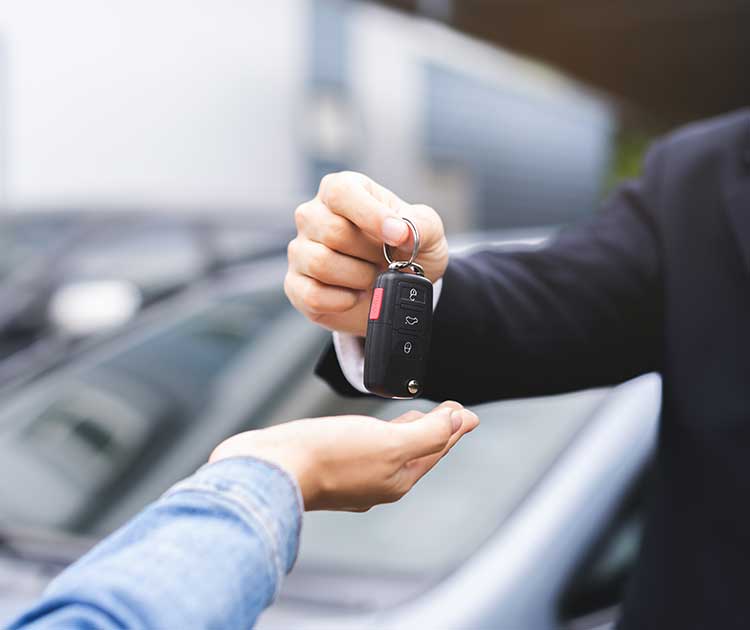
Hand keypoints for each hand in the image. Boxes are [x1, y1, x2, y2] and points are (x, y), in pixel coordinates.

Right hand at [209, 401, 477, 510]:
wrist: (269, 469)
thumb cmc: (327, 456)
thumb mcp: (389, 443)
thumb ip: (428, 433)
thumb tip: (459, 421)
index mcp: (397, 479)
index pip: (435, 449)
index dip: (452, 429)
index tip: (466, 413)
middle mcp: (377, 483)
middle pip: (416, 452)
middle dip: (435, 432)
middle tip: (451, 414)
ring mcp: (352, 477)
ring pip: (391, 451)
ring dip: (409, 433)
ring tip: (419, 418)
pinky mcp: (328, 466)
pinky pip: (366, 447)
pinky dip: (380, 434)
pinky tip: (370, 427)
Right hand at [285, 171, 448, 336]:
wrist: (397, 287)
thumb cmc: (405, 249)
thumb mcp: (427, 231)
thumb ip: (420, 224)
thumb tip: (402, 232)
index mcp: (341, 191)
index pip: (342, 192)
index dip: (371, 215)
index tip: (398, 237)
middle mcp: (313, 216)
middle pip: (333, 232)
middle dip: (370, 254)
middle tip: (386, 260)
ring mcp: (300, 250)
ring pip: (321, 263)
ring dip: (359, 277)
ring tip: (372, 277)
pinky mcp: (296, 284)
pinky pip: (312, 295)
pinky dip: (343, 300)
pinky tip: (356, 295)